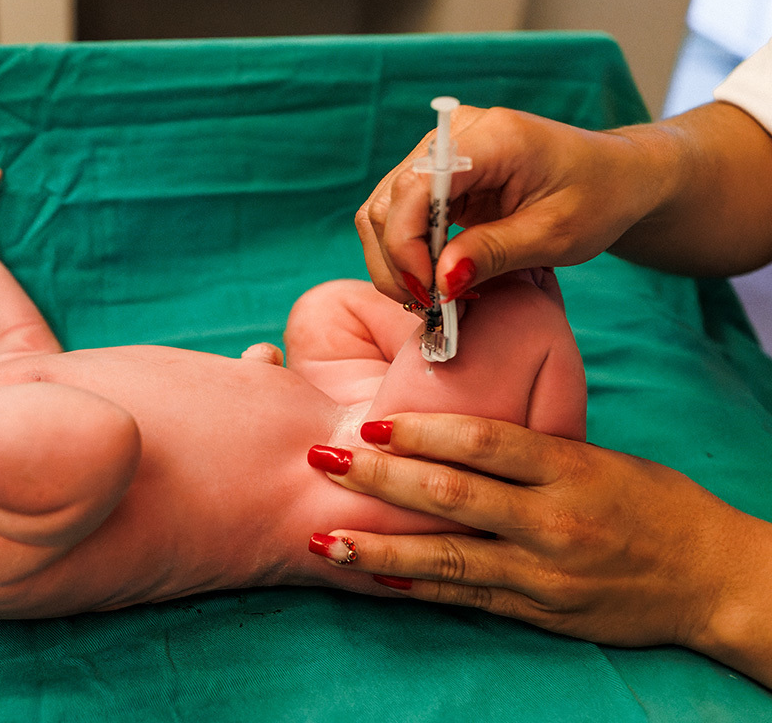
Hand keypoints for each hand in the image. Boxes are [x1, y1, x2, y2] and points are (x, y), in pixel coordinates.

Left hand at [309, 413, 771, 683]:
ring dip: (379, 548)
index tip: (370, 424)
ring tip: (326, 537)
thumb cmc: (653, 504)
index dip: (422, 431)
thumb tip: (453, 424)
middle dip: (379, 479)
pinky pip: (466, 597)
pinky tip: (373, 578)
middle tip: (324, 461)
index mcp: (569, 469)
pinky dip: (416, 588)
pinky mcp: (539, 611)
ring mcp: (543, 572)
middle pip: (451, 495)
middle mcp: (553, 521)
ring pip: (447, 557)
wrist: (711, 579)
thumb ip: (531, 447)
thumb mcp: (599, 458)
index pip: (484, 442)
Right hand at [355, 106, 652, 303]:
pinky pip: (396, 214)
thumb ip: (493, 254)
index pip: (416, 186)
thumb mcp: (554, 235)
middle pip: (388, 200)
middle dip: (397, 260)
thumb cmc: (596, 198)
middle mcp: (453, 134)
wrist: (615, 176)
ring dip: (394, 260)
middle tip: (429, 304)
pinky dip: (404, 252)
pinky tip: (433, 276)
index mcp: (491, 138)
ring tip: (430, 295)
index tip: (429, 291)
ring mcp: (437, 150)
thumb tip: (439, 282)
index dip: (408, 244)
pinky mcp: (434, 173)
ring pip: (382, 210)